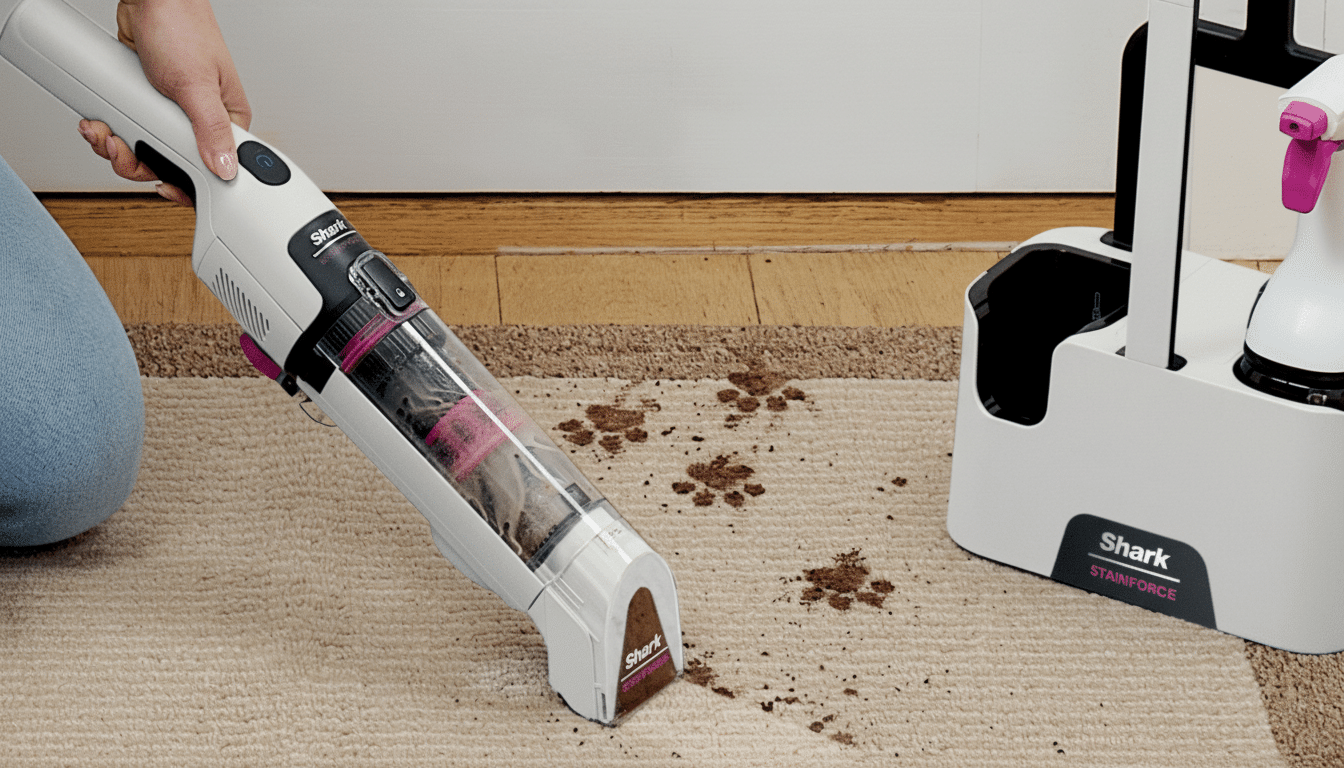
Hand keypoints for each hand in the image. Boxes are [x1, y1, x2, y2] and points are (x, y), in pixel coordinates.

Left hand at [77, 0, 250, 205]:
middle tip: (120, 150)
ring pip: (145, 150)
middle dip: (138, 162)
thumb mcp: (197, 85)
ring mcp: (171, 112)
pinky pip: (129, 130)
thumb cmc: (182, 26)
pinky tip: (99, 123)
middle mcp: (202, 119)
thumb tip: (227, 169)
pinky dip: (110, 130)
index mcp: (226, 120)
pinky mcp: (147, 101)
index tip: (163, 185)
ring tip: (102, 132)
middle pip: (172, 164)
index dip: (186, 183)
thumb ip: (211, 130)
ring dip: (116, 147)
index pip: (214, 169)